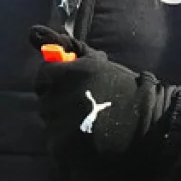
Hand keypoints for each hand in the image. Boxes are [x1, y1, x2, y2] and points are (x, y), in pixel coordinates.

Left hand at [29, 25, 176, 163]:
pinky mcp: (60, 149)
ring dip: (64, 123)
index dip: (58, 80)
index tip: (76, 86)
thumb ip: (64, 46)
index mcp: (62, 75)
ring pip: (50, 123)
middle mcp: (55, 99)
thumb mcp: (95, 61)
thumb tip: (32, 31)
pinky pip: (55, 146)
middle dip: (61, 101)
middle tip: (86, 106)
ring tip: (90, 124)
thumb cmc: (123, 88)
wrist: (148, 123)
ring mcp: (56, 126)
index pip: (43, 76)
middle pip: (45, 100)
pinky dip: (68, 145)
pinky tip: (88, 142)